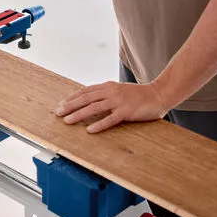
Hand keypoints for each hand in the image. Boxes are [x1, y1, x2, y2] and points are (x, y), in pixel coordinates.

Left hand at [54, 81, 168, 132]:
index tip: (61, 104)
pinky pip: (110, 119)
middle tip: (58, 113)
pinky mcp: (126, 112)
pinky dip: (99, 124)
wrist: (159, 94)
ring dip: (79, 114)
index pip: (85, 91)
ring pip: (94, 108)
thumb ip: (106, 94)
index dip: (72, 98)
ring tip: (67, 120)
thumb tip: (90, 100)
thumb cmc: (138, 95)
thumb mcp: (119, 90)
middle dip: (70, 105)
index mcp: (108, 86)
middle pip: (85, 98)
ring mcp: (118, 101)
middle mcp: (111, 92)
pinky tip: (89, 130)